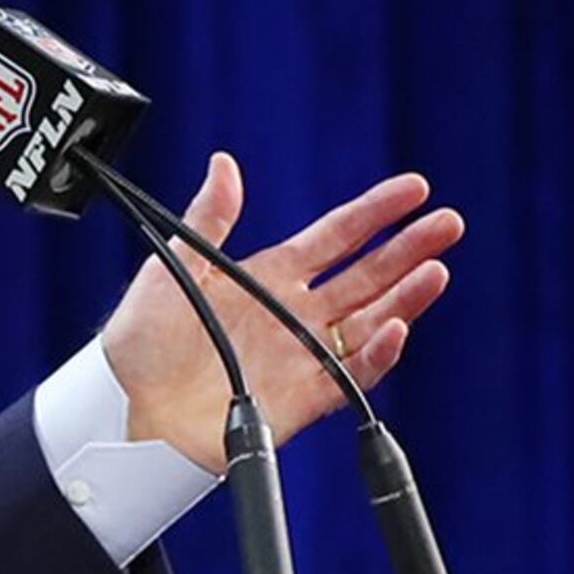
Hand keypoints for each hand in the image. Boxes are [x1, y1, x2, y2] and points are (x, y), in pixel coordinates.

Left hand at [99, 153, 463, 472]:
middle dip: (409, 248)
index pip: (337, 236)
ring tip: (436, 269)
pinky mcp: (301, 400)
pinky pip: (349, 376)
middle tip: (447, 223)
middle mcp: (294, 314)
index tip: (414, 190)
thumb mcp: (173, 266)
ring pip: (369, 322)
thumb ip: (209, 217)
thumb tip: (225, 164)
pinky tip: (396, 327)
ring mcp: (301, 356)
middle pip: (367, 275)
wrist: (126, 409)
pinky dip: (376, 354)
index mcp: (269, 275)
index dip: (376, 212)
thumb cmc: (140, 340)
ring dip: (405, 297)